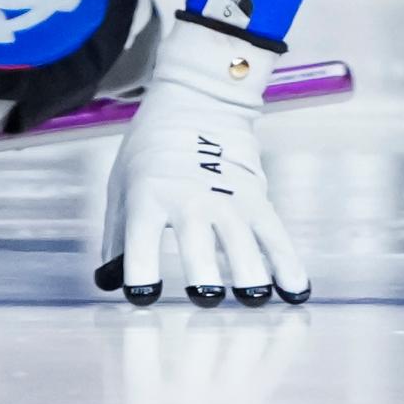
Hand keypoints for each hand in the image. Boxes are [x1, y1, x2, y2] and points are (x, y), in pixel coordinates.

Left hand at [97, 13, 310, 305]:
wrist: (195, 104)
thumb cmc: (150, 153)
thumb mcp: (121, 185)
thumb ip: (116, 236)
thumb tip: (108, 284)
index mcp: (147, 196)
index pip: (141, 240)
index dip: (141, 271)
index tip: (142, 297)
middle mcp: (188, 199)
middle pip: (197, 244)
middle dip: (203, 275)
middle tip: (204, 297)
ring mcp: (226, 199)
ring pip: (242, 244)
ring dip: (250, 275)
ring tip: (253, 300)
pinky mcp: (257, 199)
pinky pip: (276, 237)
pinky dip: (288, 265)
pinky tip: (295, 291)